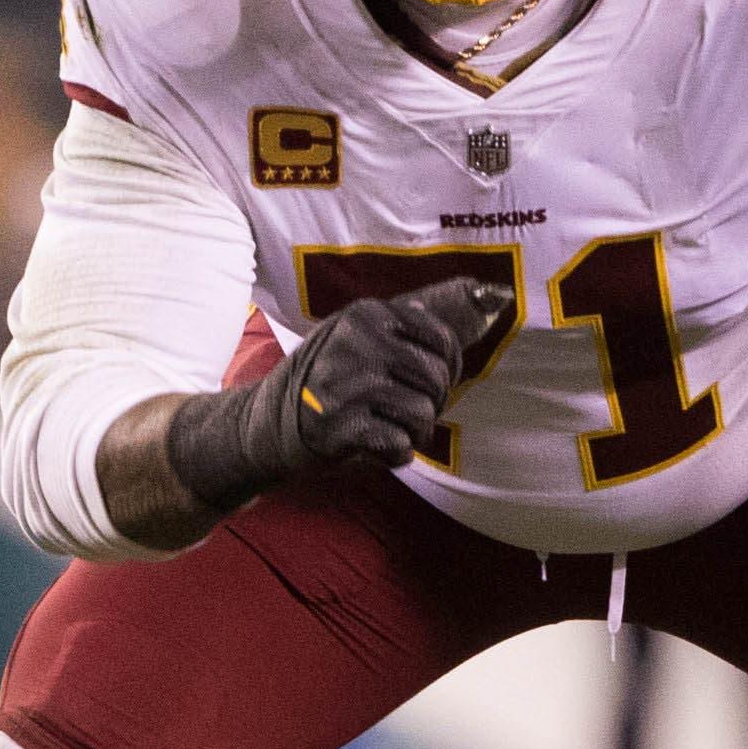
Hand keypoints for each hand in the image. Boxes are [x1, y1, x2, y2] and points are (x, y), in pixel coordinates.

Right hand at [166, 277, 511, 509]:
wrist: (264, 423)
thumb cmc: (326, 379)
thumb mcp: (358, 335)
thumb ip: (409, 323)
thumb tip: (483, 294)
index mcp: (368, 313)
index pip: (443, 341)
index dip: (449, 371)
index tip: (435, 384)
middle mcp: (357, 341)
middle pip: (436, 380)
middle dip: (432, 404)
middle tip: (407, 413)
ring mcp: (346, 382)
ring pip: (423, 414)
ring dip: (415, 432)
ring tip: (390, 429)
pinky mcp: (338, 425)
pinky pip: (400, 445)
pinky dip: (395, 454)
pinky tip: (375, 446)